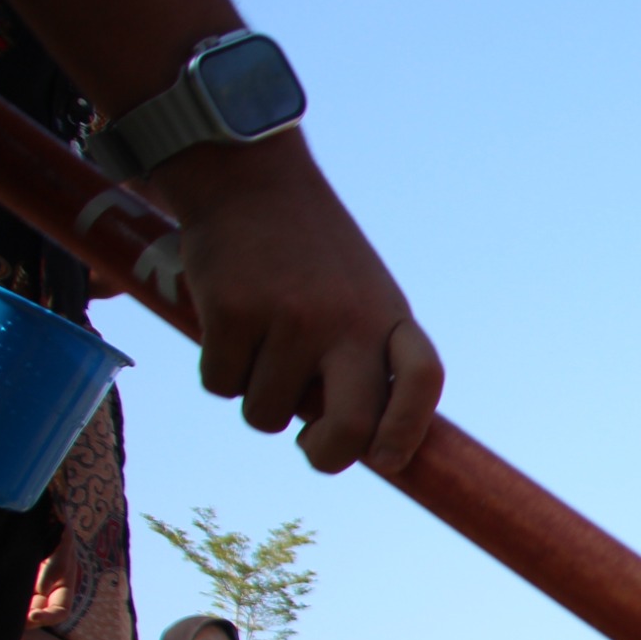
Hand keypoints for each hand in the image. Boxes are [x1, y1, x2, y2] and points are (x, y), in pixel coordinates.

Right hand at [148, 139, 443, 475]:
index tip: (387, 460)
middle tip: (311, 446)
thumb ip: (366, 355)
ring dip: (257, 399)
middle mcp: (346, 321)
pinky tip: (227, 331)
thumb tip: (356, 442)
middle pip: (351, 426)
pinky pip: (222, 385)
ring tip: (259, 349)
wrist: (247, 179)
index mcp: (387, 316)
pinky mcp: (232, 313)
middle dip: (326, 455)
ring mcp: (290, 319)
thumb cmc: (308, 252)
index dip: (408, 429)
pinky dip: (219, 372)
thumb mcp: (362, 293)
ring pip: (269, 414)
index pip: (421, 379)